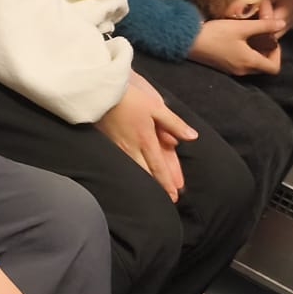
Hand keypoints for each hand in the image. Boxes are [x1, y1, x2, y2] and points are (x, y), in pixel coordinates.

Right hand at [93, 72, 194, 200]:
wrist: (99, 93)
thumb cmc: (129, 98)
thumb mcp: (156, 108)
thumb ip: (174, 124)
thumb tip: (192, 137)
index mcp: (146, 140)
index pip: (159, 167)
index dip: (167, 182)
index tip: (174, 195)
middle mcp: (132, 148)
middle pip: (147, 173)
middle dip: (158, 187)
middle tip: (167, 200)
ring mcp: (118, 148)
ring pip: (134, 170)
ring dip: (146, 182)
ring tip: (152, 192)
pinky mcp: (108, 144)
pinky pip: (123, 163)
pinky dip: (132, 172)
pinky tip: (133, 174)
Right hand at [189, 17, 281, 77]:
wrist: (187, 41)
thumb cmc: (216, 34)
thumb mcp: (241, 27)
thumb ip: (264, 26)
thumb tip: (282, 24)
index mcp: (249, 62)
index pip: (275, 68)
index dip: (278, 55)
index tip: (271, 40)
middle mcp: (243, 71)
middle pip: (264, 67)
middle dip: (267, 53)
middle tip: (262, 36)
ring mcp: (232, 71)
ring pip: (252, 66)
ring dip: (256, 53)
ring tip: (250, 36)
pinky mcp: (223, 67)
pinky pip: (241, 64)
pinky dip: (245, 55)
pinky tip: (237, 41)